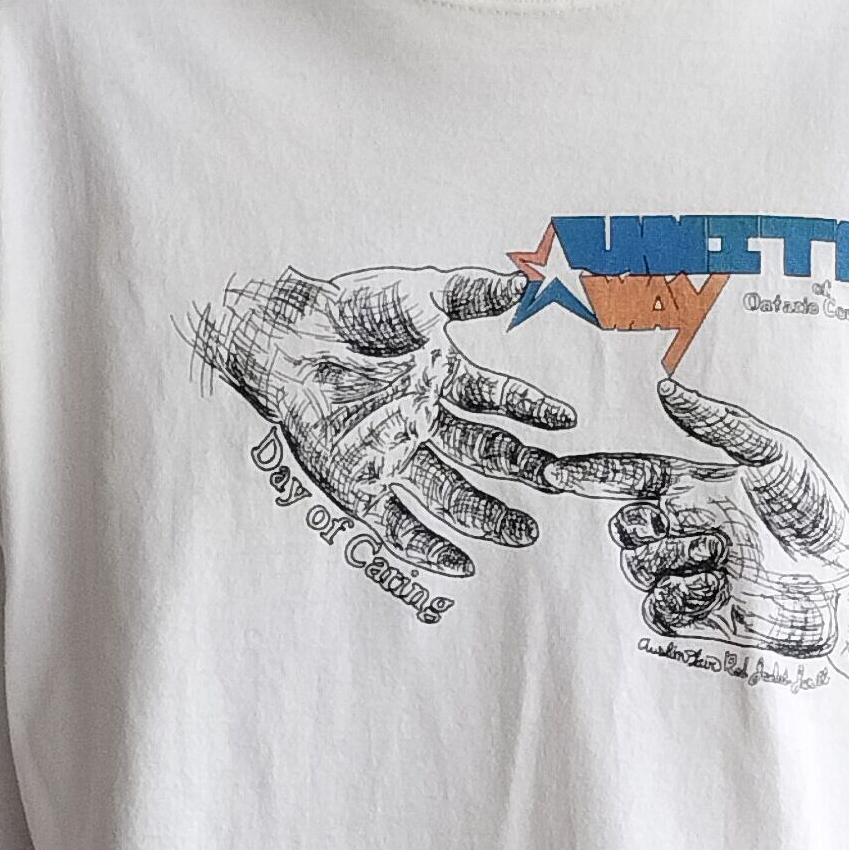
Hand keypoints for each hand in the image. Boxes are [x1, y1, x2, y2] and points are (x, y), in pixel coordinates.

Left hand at [194, 260, 631, 582]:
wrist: (284, 334)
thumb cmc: (347, 308)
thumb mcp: (413, 294)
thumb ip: (467, 293)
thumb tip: (522, 283)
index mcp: (442, 380)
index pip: (497, 400)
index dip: (530, 409)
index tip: (564, 421)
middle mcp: (424, 422)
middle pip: (483, 455)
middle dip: (521, 470)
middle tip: (555, 483)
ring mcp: (395, 456)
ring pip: (451, 495)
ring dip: (488, 516)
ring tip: (523, 533)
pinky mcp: (359, 485)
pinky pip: (398, 525)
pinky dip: (429, 548)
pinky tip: (462, 565)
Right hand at [583, 369, 848, 700]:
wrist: (843, 585)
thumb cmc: (817, 515)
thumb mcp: (776, 458)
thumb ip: (720, 425)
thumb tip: (666, 388)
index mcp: (695, 486)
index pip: (628, 476)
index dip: (592, 474)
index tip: (555, 473)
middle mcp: (684, 528)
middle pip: (624, 525)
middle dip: (648, 525)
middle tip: (708, 530)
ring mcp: (688, 572)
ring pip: (637, 565)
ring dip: (675, 557)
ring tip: (725, 557)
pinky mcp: (696, 614)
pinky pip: (657, 605)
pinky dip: (682, 593)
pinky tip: (719, 588)